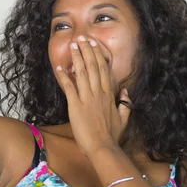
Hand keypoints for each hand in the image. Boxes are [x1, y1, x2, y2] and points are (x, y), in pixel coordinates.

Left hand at [55, 35, 131, 157]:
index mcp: (109, 95)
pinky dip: (64, 76)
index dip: (98, 56)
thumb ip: (125, 104)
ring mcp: (87, 98)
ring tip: (73, 46)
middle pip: (93, 67)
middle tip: (82, 38)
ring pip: (82, 73)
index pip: (104, 71)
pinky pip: (69, 87)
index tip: (95, 45)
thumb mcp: (123, 119)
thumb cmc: (112, 136)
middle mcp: (99, 93)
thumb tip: (126, 92)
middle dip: (87, 51)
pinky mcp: (76, 105)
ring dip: (77, 58)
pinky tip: (60, 67)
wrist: (102, 147)